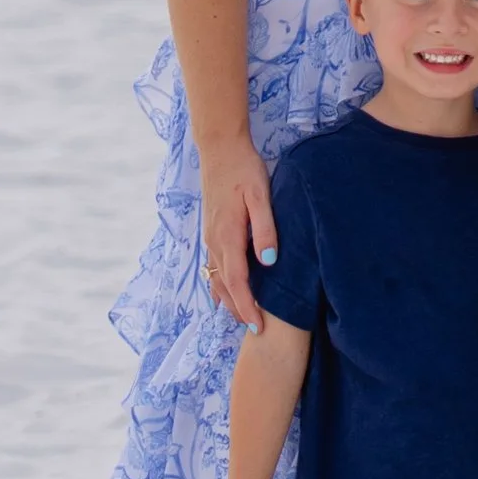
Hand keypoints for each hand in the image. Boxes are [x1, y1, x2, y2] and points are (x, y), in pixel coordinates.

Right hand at [198, 133, 277, 331]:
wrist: (220, 147)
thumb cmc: (244, 169)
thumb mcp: (260, 195)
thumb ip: (265, 227)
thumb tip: (268, 261)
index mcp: (227, 235)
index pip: (236, 282)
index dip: (247, 306)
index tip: (259, 326)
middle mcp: (214, 240)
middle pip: (224, 286)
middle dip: (238, 310)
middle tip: (257, 330)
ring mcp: (210, 235)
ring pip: (216, 277)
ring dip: (228, 300)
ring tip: (244, 317)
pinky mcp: (211, 230)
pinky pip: (213, 265)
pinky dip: (220, 284)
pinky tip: (227, 291)